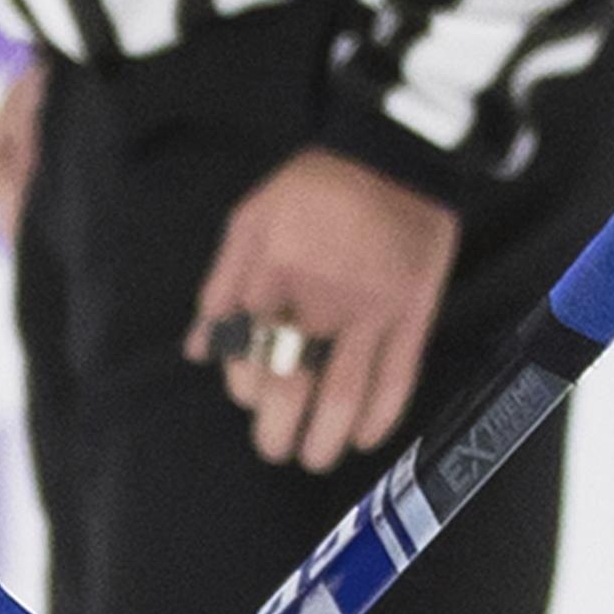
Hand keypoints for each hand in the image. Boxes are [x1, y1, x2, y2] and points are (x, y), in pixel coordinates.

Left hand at [188, 145, 458, 473]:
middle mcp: (319, 300)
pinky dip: (382, 415)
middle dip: (278, 430)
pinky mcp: (413, 313)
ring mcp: (371, 311)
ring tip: (314, 457)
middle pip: (293, 384)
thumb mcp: (251, 220)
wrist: (395, 156)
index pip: (249, 353)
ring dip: (326, 437)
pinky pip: (398, 376)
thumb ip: (222, 285)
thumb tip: (200, 349)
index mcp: (273, 276)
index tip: (250, 400)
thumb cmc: (314, 188)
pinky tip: (366, 438)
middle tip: (275, 450)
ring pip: (345, 392)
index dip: (246, 388)